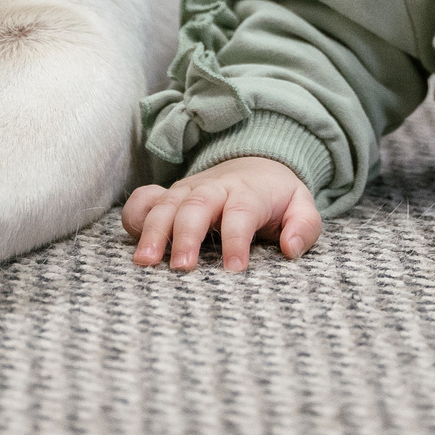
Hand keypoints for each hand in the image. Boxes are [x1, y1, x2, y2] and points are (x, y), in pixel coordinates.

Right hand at [121, 156, 321, 271]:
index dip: (237, 241)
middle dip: (186, 235)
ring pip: (166, 204)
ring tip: (145, 262)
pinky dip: (134, 216)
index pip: (241, 213)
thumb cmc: (276, 196)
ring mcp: (187, 189)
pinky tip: (131, 242)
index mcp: (248, 191)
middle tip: (182, 269)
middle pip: (196, 205)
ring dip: (153, 231)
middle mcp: (213, 187)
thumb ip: (303, 227)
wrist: (254, 164)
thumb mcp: (301, 206)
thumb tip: (290, 249)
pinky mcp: (168, 196)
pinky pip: (143, 200)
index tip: (235, 270)